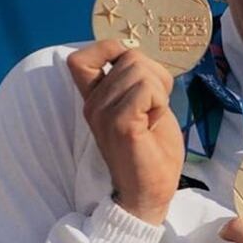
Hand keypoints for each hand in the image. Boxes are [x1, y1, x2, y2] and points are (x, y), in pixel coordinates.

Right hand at [66, 40, 182, 224]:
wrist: (150, 193)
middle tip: (155, 108)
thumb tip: (137, 54)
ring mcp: (103, 113)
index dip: (110, 49)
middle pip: (130, 58)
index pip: (82, 58)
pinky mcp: (120, 124)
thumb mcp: (144, 106)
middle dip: (156, 77)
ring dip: (160, 91)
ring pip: (140, 71)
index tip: (137, 71)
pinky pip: (146, 89)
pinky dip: (161, 102)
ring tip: (154, 118)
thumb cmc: (152, 150)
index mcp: (95, 99)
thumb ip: (135, 82)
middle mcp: (93, 104)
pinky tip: (155, 123)